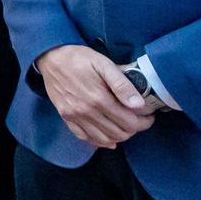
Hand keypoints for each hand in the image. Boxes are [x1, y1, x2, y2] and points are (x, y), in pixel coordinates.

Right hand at [35, 45, 155, 148]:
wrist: (51, 57)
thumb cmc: (79, 58)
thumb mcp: (104, 64)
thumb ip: (122, 84)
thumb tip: (139, 105)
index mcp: (99, 98)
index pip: (129, 122)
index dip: (144, 122)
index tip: (149, 116)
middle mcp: (86, 112)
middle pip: (119, 133)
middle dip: (135, 129)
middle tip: (140, 120)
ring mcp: (75, 117)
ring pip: (104, 139)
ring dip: (120, 136)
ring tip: (126, 126)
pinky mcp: (66, 118)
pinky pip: (85, 138)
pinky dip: (100, 142)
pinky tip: (108, 138)